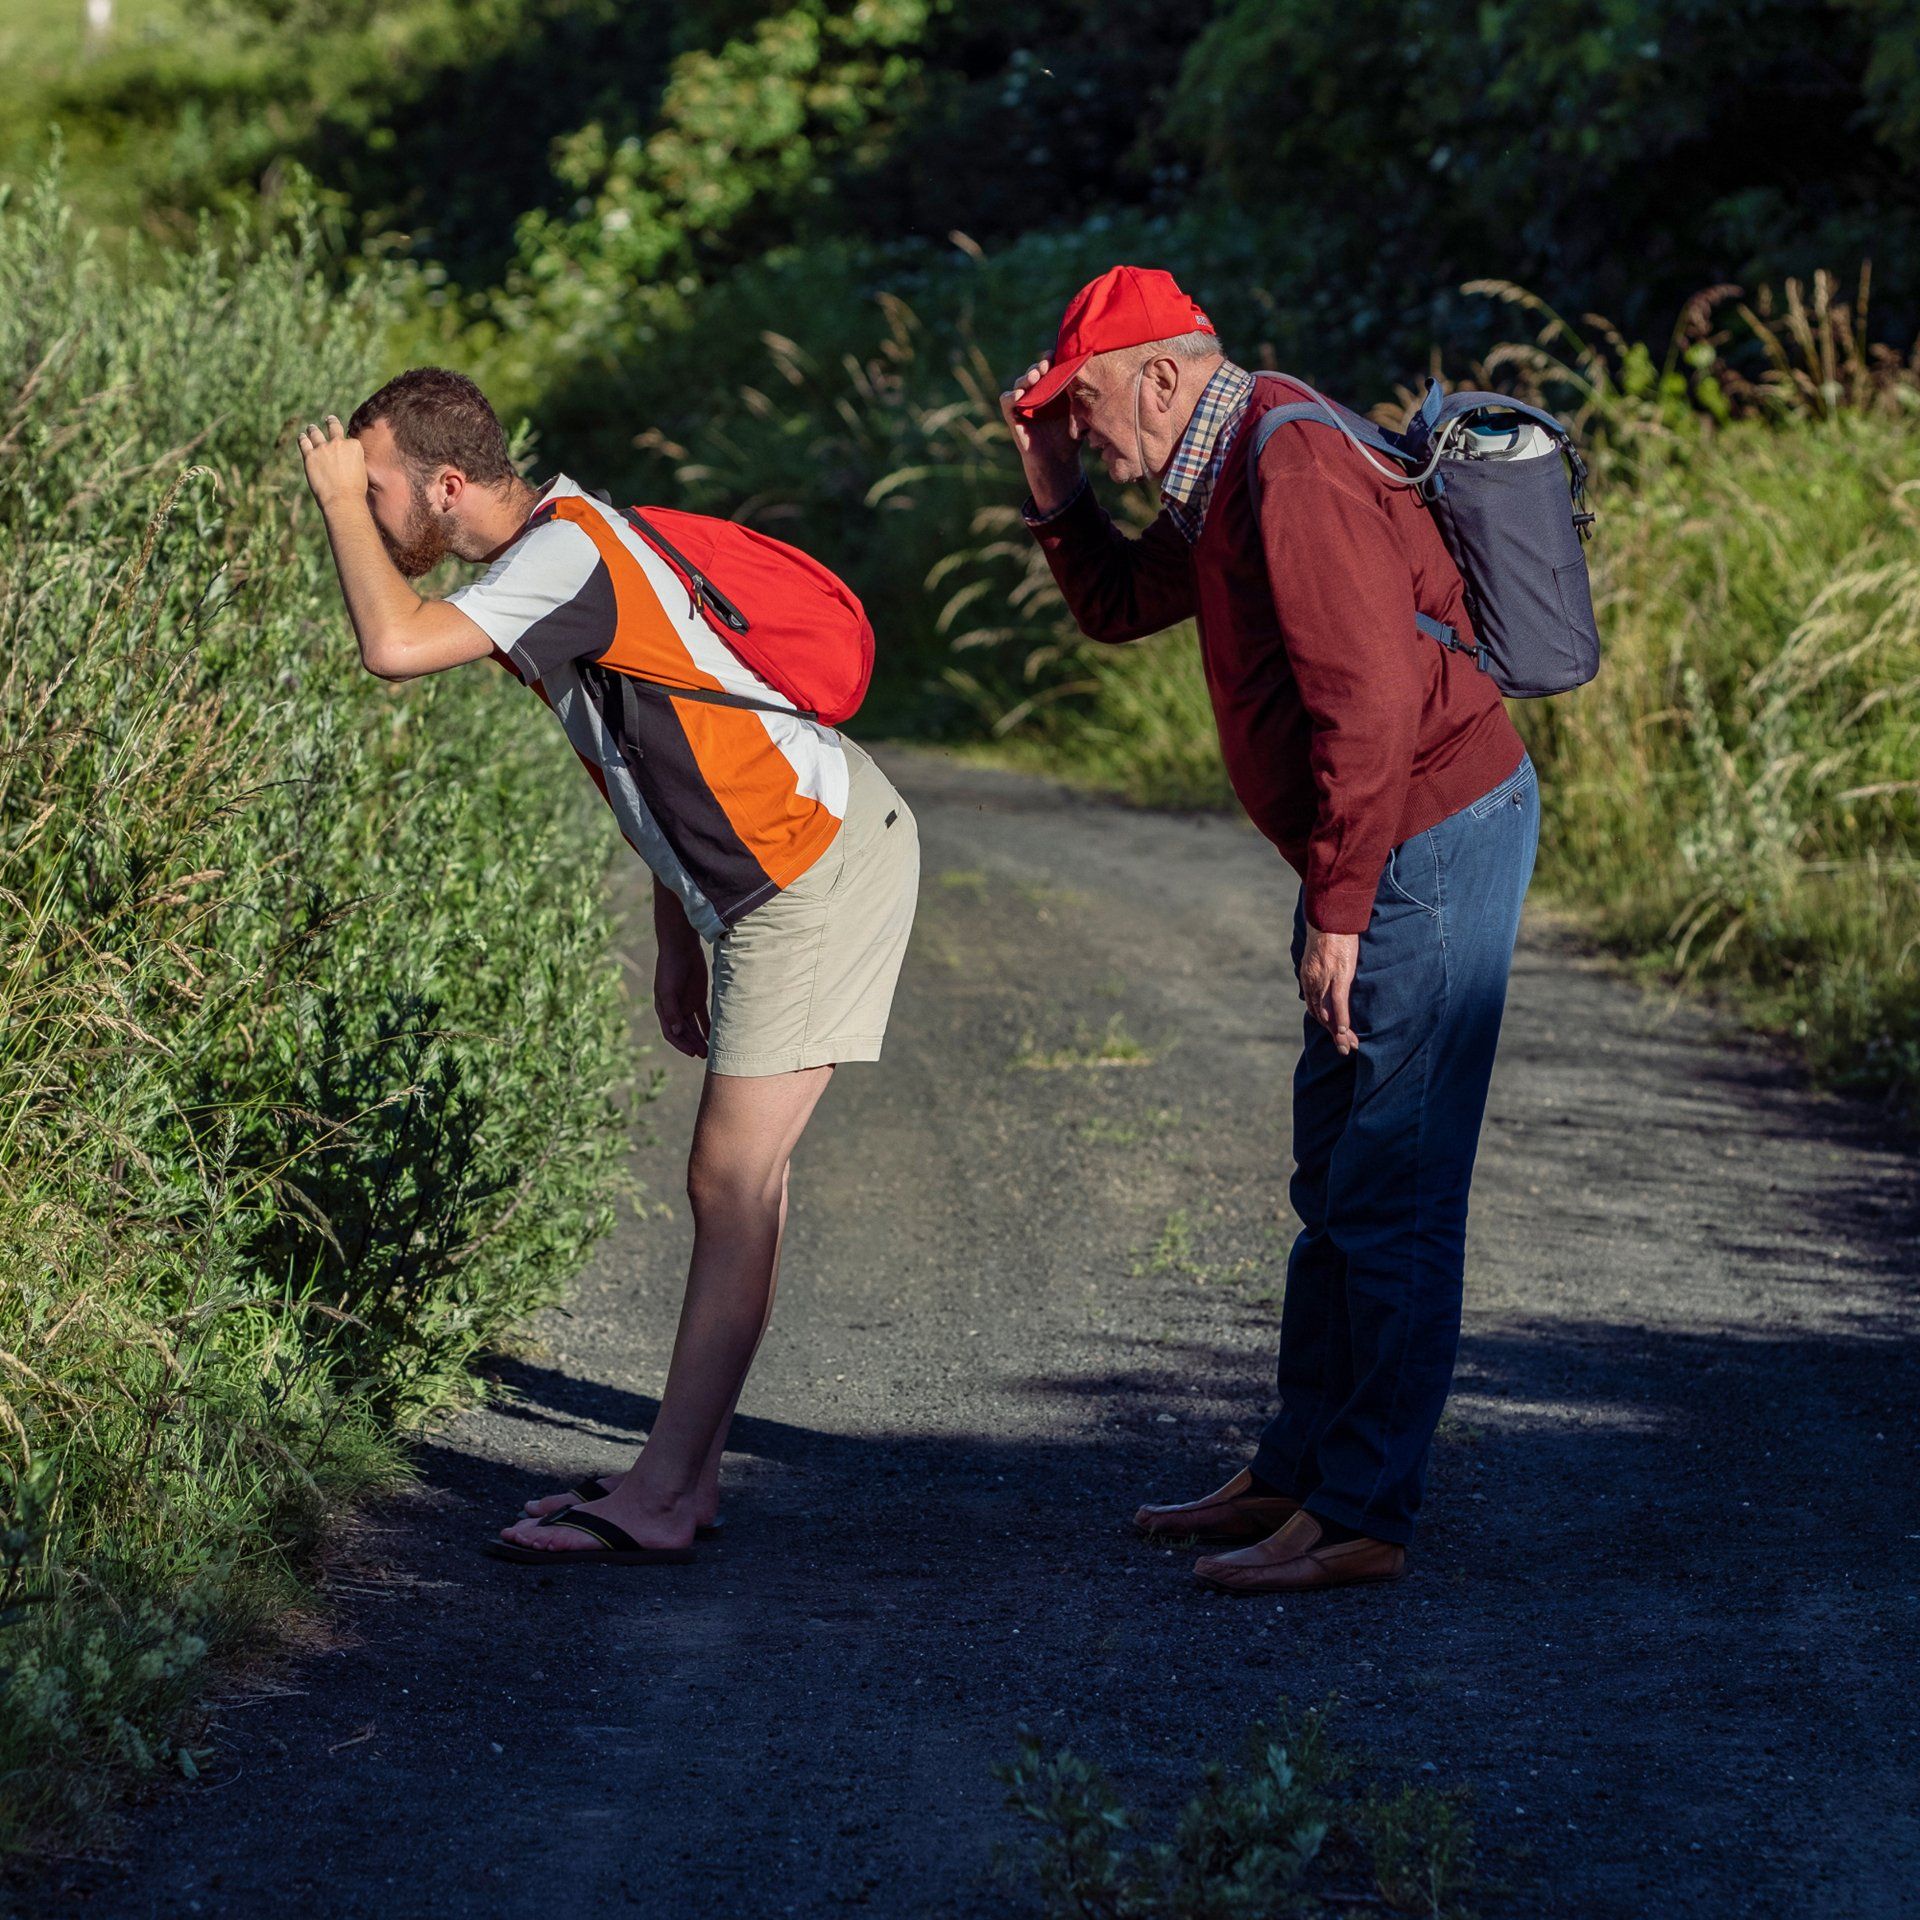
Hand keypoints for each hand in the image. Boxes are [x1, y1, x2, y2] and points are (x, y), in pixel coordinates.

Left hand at [296, 415, 366, 512]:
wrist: (343, 500)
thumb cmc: (355, 491)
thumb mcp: (362, 472)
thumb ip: (354, 461)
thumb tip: (348, 461)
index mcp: (354, 446)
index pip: (349, 440)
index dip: (346, 444)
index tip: (344, 446)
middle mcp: (339, 443)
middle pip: (333, 427)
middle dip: (331, 422)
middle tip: (329, 419)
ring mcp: (323, 448)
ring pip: (315, 432)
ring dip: (313, 429)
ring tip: (311, 428)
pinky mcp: (310, 455)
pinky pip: (304, 442)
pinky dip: (303, 438)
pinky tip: (302, 437)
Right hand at [653, 939, 710, 1059]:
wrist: (681, 948)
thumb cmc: (670, 968)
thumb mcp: (668, 990)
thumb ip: (672, 1010)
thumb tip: (676, 1031)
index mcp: (664, 1009)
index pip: (672, 1033)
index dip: (681, 1044)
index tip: (693, 1053)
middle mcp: (675, 1009)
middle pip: (685, 1033)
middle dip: (694, 1044)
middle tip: (705, 1055)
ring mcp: (687, 1003)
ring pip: (695, 1026)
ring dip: (701, 1038)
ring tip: (711, 1050)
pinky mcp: (698, 997)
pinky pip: (704, 1015)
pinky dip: (709, 1025)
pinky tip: (717, 1034)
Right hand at [998, 356, 1080, 513]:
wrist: (1058, 461)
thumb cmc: (1070, 438)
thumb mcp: (1079, 414)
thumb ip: (1081, 397)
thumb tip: (1094, 377)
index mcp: (1051, 390)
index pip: (1048, 367)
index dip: (1050, 358)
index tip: (1056, 355)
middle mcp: (1036, 394)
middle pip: (1033, 371)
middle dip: (1039, 366)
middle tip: (1046, 366)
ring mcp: (1024, 404)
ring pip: (1020, 383)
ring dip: (1026, 377)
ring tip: (1035, 377)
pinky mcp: (1013, 416)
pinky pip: (1006, 401)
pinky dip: (1011, 396)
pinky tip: (1020, 395)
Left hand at [1297, 923, 1359, 1055]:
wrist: (1330, 914)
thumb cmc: (1329, 930)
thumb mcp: (1320, 952)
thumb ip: (1321, 966)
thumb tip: (1330, 972)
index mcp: (1308, 976)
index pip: (1314, 1006)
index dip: (1325, 1022)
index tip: (1335, 1034)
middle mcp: (1313, 980)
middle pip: (1321, 1014)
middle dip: (1333, 1034)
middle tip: (1344, 1049)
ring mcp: (1324, 979)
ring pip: (1329, 1013)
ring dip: (1338, 1033)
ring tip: (1348, 1047)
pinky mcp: (1338, 975)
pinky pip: (1338, 1003)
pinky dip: (1341, 1019)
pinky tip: (1344, 1032)